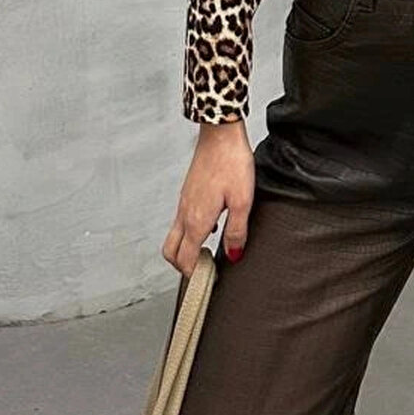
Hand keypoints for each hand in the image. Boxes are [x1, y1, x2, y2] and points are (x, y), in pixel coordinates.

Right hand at [163, 121, 254, 276]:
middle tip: (204, 270)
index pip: (184, 259)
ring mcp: (184, 202)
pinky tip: (212, 225)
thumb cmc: (232, 162)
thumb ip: (237, 231)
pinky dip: (190, 232)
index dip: (194, 275)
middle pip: (171, 252)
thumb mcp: (242, 200)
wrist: (220, 133)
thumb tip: (233, 255)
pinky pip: (182, 221)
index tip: (207, 281)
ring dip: (186, 249)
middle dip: (183, 267)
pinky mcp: (188, 192)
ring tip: (208, 252)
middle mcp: (185, 213)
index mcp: (196, 219)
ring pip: (174, 236)